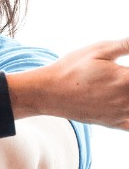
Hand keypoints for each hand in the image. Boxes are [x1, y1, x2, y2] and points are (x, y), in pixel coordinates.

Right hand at [7, 37, 128, 129]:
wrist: (47, 93)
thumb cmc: (71, 68)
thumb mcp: (98, 50)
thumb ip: (125, 45)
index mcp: (126, 79)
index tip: (128, 69)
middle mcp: (126, 99)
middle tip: (125, 76)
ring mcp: (121, 113)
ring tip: (123, 86)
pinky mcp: (114, 123)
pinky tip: (125, 103)